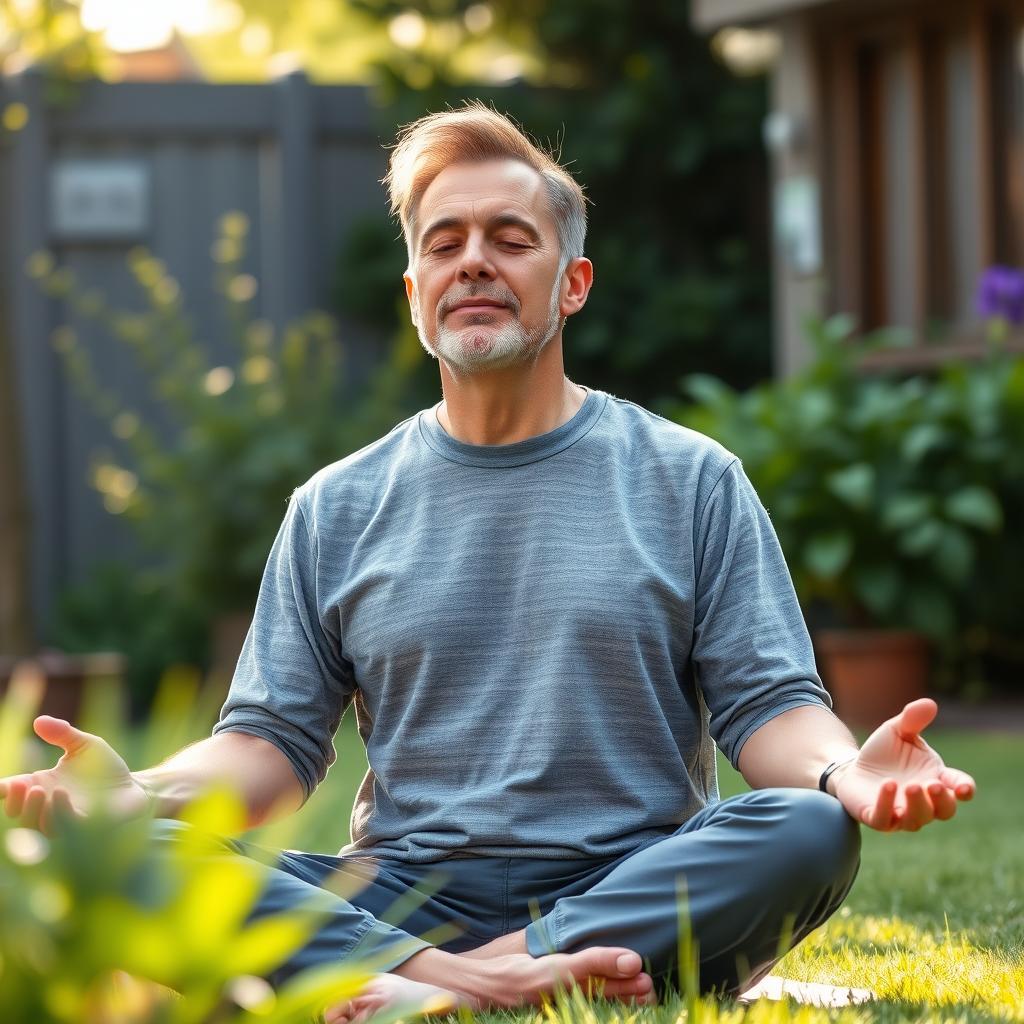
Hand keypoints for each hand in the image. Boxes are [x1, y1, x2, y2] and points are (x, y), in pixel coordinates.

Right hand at [0, 716, 150, 833]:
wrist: (134, 784)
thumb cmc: (104, 766)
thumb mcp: (84, 745)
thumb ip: (63, 733)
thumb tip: (39, 720)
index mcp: (43, 785)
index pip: (13, 792)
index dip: (3, 789)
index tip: (2, 784)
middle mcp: (49, 805)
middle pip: (18, 813)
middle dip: (14, 802)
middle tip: (19, 785)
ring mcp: (65, 818)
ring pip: (37, 824)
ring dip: (33, 809)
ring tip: (37, 789)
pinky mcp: (85, 826)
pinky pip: (65, 825)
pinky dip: (58, 811)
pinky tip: (59, 794)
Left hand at [832, 698, 975, 831]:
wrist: (853, 768)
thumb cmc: (884, 752)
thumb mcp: (896, 731)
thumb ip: (912, 719)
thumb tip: (929, 703)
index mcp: (936, 778)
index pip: (959, 787)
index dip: (965, 789)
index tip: (964, 788)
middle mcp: (924, 801)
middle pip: (945, 810)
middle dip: (942, 801)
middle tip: (932, 785)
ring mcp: (902, 814)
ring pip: (918, 819)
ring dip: (917, 805)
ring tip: (909, 785)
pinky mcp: (878, 819)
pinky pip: (885, 819)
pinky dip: (887, 804)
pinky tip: (887, 785)